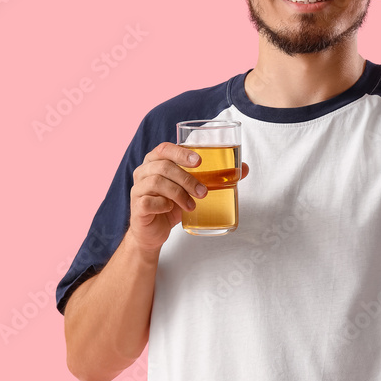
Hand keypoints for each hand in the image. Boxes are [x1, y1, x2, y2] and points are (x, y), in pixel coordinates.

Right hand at [126, 142, 248, 251]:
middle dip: (187, 178)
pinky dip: (163, 204)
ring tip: (192, 205)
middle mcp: (144, 171)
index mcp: (156, 161)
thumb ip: (215, 177)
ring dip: (179, 193)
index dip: (181, 152)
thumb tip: (244, 168)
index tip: (199, 161)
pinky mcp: (136, 206)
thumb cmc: (173, 205)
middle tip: (203, 192)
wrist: (154, 232)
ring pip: (157, 182)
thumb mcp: (193, 190)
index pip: (165, 148)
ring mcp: (138, 188)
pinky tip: (172, 210)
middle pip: (164, 166)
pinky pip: (148, 201)